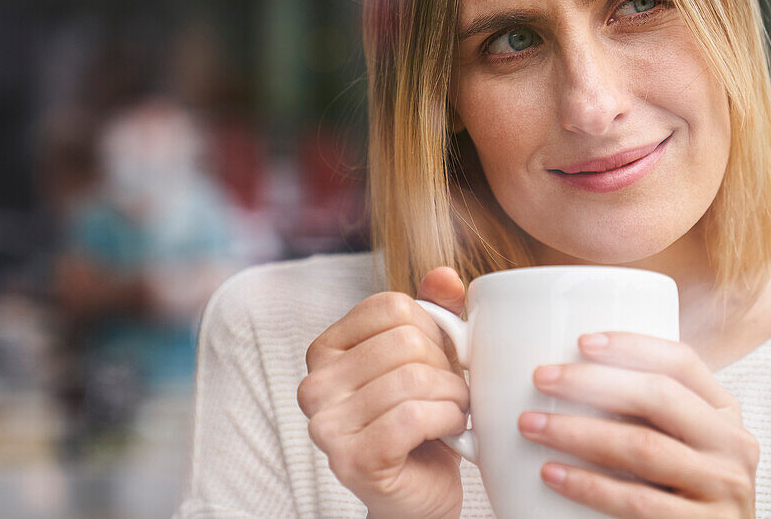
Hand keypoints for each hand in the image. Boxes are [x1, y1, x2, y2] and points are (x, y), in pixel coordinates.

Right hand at [298, 267, 469, 518]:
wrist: (419, 495)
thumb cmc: (422, 422)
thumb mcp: (430, 357)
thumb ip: (437, 311)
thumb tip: (445, 275)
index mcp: (325, 349)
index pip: (392, 306)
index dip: (433, 328)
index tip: (442, 358)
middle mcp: (314, 384)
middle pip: (405, 341)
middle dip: (447, 366)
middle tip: (453, 392)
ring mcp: (327, 424)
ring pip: (414, 378)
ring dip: (454, 396)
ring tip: (456, 412)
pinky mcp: (352, 459)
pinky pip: (415, 415)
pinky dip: (448, 420)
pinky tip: (453, 431)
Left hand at [518, 332, 758, 517]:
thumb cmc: (680, 490)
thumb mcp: (681, 442)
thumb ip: (646, 412)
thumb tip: (564, 374)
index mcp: (725, 412)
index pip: (682, 362)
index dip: (633, 346)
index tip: (581, 342)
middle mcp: (733, 445)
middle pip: (659, 397)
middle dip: (592, 382)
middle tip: (541, 378)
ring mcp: (723, 489)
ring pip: (642, 447)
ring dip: (578, 432)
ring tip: (532, 424)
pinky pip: (636, 501)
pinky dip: (588, 485)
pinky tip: (551, 473)